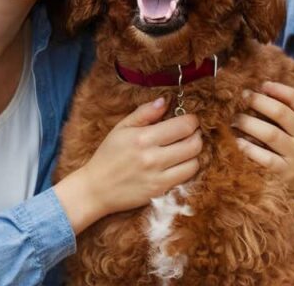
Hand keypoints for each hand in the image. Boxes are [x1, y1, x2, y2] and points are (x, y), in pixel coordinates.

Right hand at [56, 97, 200, 231]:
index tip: (189, 119)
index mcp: (143, 138)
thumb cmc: (108, 155)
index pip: (183, 126)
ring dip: (194, 153)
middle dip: (197, 135)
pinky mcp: (160, 191)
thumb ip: (144, 113)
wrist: (96, 189)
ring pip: (194, 162)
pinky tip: (179, 163)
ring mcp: (158, 177)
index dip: (192, 120)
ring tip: (185, 148)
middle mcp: (153, 158)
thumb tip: (165, 101)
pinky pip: (186, 178)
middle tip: (190, 133)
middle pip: (194, 144)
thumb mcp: (121, 128)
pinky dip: (187, 168)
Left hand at [233, 81, 293, 205]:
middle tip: (243, 96)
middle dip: (258, 102)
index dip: (277, 89)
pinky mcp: (287, 175)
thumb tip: (280, 96)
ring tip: (235, 119)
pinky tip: (239, 143)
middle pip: (279, 113)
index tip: (262, 85)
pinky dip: (251, 150)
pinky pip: (266, 160)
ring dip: (249, 124)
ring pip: (270, 135)